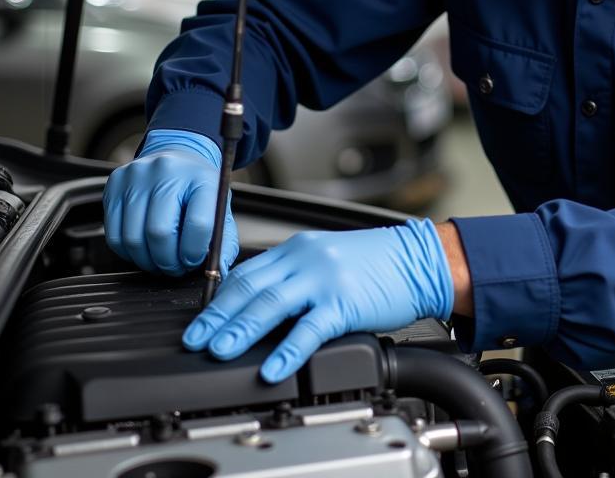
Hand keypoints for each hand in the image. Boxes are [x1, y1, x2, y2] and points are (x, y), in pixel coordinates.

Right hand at [103, 128, 238, 276]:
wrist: (177, 160)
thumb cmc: (197, 190)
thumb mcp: (219, 210)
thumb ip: (223, 242)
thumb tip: (218, 271)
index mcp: (201, 178)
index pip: (198, 224)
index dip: (194, 252)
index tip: (193, 260)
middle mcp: (168, 172)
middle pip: (160, 233)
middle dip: (168, 261)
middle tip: (174, 266)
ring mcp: (137, 176)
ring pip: (133, 238)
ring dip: (147, 261)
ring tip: (159, 259)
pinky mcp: (114, 185)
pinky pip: (114, 235)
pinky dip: (129, 252)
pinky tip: (143, 247)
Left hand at [182, 218, 453, 382]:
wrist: (419, 259)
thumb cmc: (377, 262)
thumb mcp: (328, 258)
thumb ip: (296, 275)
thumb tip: (262, 303)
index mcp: (298, 249)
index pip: (247, 272)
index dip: (219, 299)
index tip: (201, 321)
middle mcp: (306, 258)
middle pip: (251, 288)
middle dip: (218, 317)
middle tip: (195, 340)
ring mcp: (325, 278)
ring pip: (271, 304)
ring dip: (240, 330)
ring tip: (219, 351)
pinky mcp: (345, 301)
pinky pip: (309, 328)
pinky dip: (287, 350)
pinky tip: (272, 367)